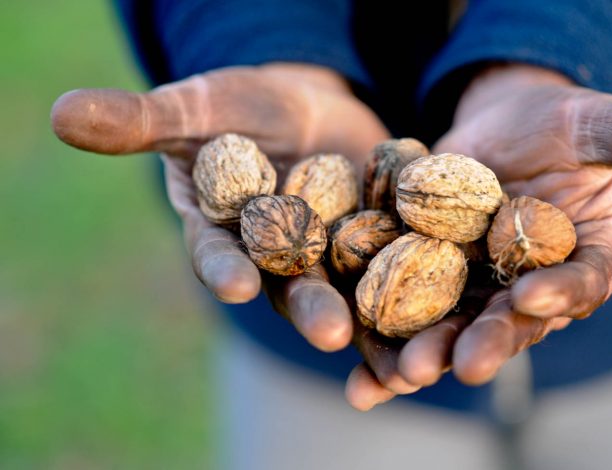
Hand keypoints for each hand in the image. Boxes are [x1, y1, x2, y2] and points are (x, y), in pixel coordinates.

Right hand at [51, 63, 389, 351]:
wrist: (306, 108)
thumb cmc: (242, 106)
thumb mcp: (198, 106)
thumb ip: (144, 119)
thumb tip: (61, 114)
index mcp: (226, 232)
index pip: (218, 253)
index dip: (225, 267)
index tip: (237, 283)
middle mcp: (275, 257)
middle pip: (290, 287)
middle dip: (308, 308)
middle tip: (327, 332)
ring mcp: (328, 256)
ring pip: (348, 294)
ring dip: (370, 324)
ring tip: (394, 355)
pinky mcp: (375, 246)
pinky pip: (397, 272)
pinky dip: (416, 297)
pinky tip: (441, 318)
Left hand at [345, 64, 611, 409]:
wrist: (497, 128)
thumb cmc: (555, 125)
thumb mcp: (590, 123)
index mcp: (587, 256)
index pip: (584, 279)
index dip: (563, 291)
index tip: (534, 295)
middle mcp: (536, 284)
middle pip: (516, 320)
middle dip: (489, 342)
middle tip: (462, 366)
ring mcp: (482, 287)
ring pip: (459, 327)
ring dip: (433, 354)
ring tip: (405, 376)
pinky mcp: (434, 279)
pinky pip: (412, 314)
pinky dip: (388, 345)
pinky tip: (362, 381)